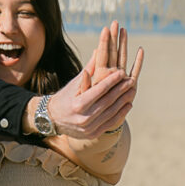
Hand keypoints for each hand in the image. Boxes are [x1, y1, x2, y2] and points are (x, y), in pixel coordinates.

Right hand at [48, 21, 142, 139]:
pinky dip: (120, 114)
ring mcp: (88, 128)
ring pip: (111, 112)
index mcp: (78, 104)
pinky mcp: (92, 134)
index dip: (112, 81)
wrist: (52, 119)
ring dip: (123, 101)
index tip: (122, 72)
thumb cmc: (64, 98)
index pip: (100, 90)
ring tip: (132, 91)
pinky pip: (110, 123)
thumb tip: (98, 51)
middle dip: (121, 90)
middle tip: (131, 81)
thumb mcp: (73, 85)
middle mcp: (84, 117)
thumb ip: (88, 71)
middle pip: (108, 101)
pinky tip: (128, 105)